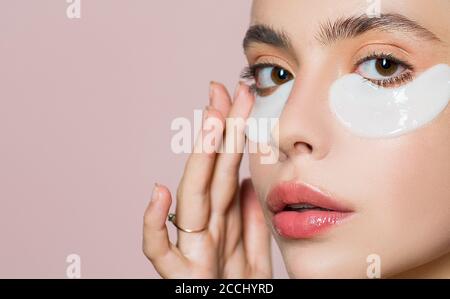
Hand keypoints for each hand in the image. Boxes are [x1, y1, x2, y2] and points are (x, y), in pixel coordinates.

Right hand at [143, 82, 271, 277]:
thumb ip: (249, 222)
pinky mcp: (180, 278)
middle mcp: (205, 231)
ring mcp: (191, 252)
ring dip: (200, 160)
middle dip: (219, 131)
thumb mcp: (254, 257)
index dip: (234, 133)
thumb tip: (244, 184)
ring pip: (192, 199)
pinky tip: (158, 194)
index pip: (229, 169)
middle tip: (225, 89)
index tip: (240, 95)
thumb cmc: (239, 295)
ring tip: (208, 122)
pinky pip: (160, 252)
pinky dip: (153, 225)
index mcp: (225, 224)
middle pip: (213, 173)